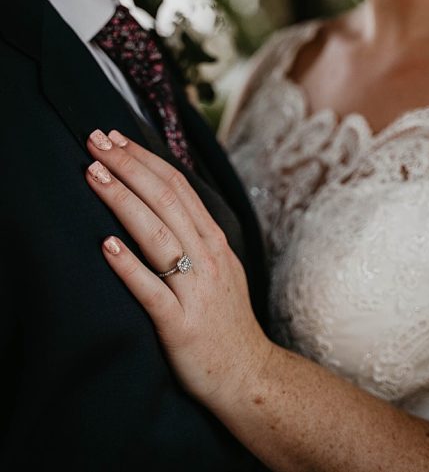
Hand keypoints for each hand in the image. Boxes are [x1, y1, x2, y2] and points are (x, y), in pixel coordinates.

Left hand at [85, 129, 272, 408]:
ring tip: (94, 175)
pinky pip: (153, 291)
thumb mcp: (217, 269)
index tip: (116, 139)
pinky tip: (107, 246)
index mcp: (214, 242)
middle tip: (97, 140)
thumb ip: (194, 237)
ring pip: (158, 236)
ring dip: (124, 202)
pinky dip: (131, 266)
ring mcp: (196, 290)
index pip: (178, 188)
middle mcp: (207, 258)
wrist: (248, 375)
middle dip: (129, 167)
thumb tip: (162, 203)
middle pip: (166, 201)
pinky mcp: (180, 324)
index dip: (146, 160)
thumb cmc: (224, 323)